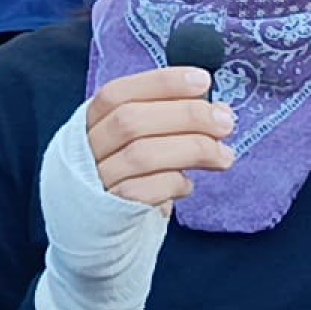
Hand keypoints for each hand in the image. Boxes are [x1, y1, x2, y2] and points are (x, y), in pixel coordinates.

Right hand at [87, 67, 235, 213]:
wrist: (102, 228)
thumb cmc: (129, 174)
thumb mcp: (142, 140)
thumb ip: (173, 119)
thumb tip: (219, 111)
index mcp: (91, 121)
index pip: (119, 93)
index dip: (161, 83)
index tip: (203, 81)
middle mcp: (85, 149)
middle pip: (131, 121)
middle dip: (186, 116)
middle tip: (225, 123)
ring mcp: (95, 181)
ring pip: (142, 155)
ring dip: (192, 149)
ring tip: (224, 156)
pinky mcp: (109, 211)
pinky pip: (143, 192)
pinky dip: (174, 182)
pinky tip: (188, 184)